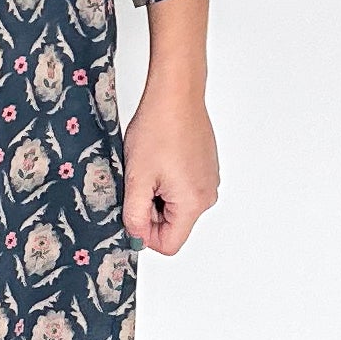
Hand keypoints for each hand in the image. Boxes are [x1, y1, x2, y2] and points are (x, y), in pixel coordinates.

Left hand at [121, 79, 219, 255]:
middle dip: (150, 210)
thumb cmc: (159, 129)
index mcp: (193, 203)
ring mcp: (208, 181)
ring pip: (176, 206)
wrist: (175, 95)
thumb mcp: (136, 179)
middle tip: (139, 180)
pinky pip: (183, 188)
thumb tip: (136, 237)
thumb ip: (135, 216)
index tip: (132, 209)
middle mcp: (207, 195)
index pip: (169, 244)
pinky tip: (159, 159)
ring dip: (157, 193)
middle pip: (173, 225)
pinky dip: (166, 180)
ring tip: (150, 167)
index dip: (145, 234)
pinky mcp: (205, 168)